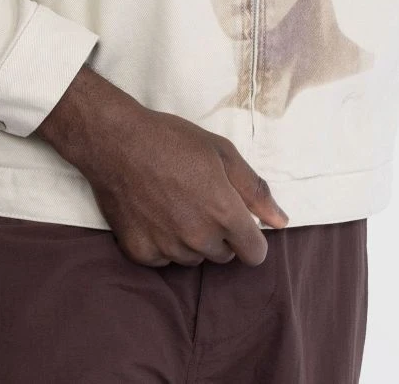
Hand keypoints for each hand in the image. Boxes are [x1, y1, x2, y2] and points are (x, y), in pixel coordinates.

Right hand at [35, 66, 287, 266]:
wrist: (117, 142)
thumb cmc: (172, 140)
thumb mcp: (222, 153)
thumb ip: (255, 190)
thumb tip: (281, 221)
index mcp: (223, 214)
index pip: (255, 254)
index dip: (251, 237)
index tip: (239, 221)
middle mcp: (198, 239)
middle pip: (224, 255)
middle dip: (220, 233)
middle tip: (200, 199)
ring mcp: (168, 248)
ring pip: (194, 258)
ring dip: (192, 239)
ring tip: (175, 203)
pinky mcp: (141, 253)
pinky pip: (164, 258)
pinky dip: (163, 242)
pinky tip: (154, 213)